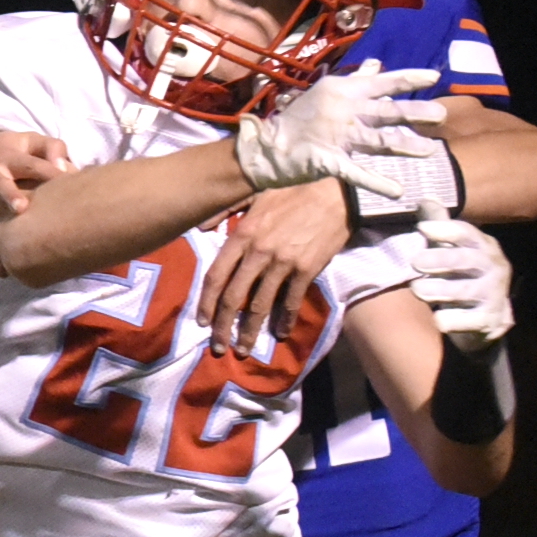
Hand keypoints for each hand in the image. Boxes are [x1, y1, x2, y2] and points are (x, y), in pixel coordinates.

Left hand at [198, 183, 350, 354]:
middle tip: (217, 346)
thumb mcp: (252, 193)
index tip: (201, 322)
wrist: (335, 188)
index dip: (206, 302)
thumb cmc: (292, 187)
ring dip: (251, 330)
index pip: (216, 275)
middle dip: (223, 326)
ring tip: (244, 349)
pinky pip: (292, 301)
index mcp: (242, 235)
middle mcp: (258, 252)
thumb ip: (225, 210)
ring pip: (261, 304)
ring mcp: (283, 263)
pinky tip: (281, 334)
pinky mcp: (307, 269)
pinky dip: (285, 320)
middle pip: (234, 297)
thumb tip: (201, 228)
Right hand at [233, 62, 444, 195]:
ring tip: (430, 150)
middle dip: (414, 112)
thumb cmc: (300, 119)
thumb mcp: (328, 92)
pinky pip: (356, 173)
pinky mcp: (329, 161)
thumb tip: (376, 64)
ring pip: (377, 140)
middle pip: (386, 111)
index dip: (409, 78)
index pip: (382, 82)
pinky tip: (397, 191)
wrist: (267, 146)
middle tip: (441, 116)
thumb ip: (356, 81)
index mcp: (344, 91)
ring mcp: (337, 137)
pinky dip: (376, 182)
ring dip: (404, 145)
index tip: (435, 77)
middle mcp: (344, 111)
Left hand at [413, 217, 513, 350]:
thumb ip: (439, 226)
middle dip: (440, 259)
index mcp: (483, 246)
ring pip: (463, 291)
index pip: (467, 233)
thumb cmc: (462, 274)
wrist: (487, 317)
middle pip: (465, 260)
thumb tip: (425, 199)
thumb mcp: (452, 249)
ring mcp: (493, 295)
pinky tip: (439, 318)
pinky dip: (448, 320)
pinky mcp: (488, 320)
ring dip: (439, 290)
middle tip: (415, 262)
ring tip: (418, 289)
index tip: (423, 228)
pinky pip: (464, 320)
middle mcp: (493, 268)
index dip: (445, 229)